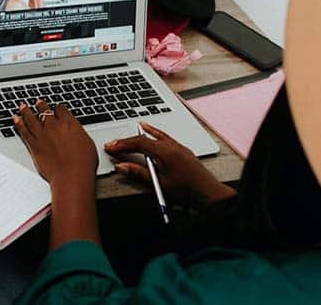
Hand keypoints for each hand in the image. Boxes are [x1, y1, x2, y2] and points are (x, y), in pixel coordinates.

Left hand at [13, 100, 97, 187]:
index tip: (57, 107)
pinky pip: (24, 131)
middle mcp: (54, 126)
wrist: (71, 175)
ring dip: (26, 111)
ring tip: (22, 106)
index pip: (61, 109)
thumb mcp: (87, 143)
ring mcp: (42, 135)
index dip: (58, 107)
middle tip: (38, 102)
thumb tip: (75, 133)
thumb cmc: (83, 162)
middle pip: (45, 111)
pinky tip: (16, 119)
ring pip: (31, 118)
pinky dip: (18, 124)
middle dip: (41, 106)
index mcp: (69, 123)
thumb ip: (78, 134)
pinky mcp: (33, 145)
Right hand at [105, 122, 236, 206]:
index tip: (111, 147)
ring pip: (158, 135)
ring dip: (145, 133)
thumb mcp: (159, 184)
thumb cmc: (187, 191)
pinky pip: (168, 138)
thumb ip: (139, 174)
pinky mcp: (184, 152)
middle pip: (146, 138)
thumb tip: (122, 167)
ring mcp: (179, 148)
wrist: (209, 194)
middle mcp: (173, 146)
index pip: (139, 143)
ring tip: (137, 126)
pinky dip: (158, 134)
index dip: (123, 144)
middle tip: (115, 143)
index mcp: (165, 152)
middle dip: (129, 140)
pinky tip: (156, 134)